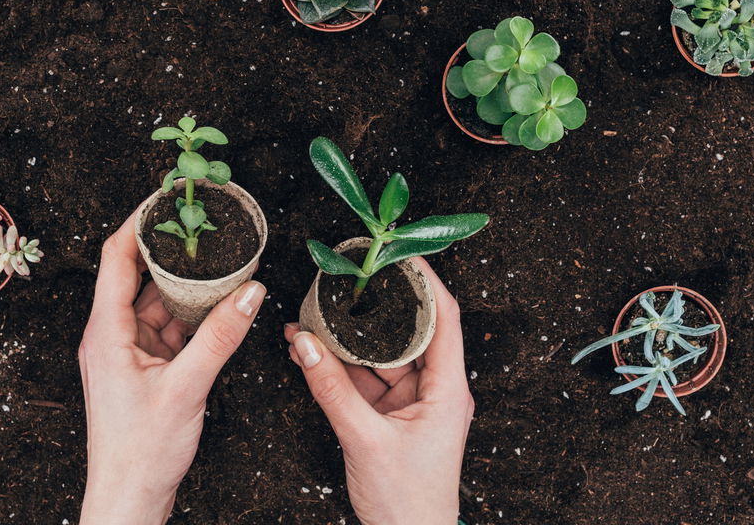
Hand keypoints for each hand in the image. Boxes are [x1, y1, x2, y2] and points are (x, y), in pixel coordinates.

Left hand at [78, 213, 265, 524]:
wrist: (129, 499)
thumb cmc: (142, 452)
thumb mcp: (188, 388)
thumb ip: (221, 336)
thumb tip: (252, 291)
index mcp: (105, 332)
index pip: (116, 258)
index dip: (137, 222)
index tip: (164, 196)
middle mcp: (109, 336)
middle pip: (137, 275)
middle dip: (170, 249)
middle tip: (202, 221)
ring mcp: (124, 353)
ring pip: (156, 303)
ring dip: (185, 284)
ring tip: (219, 258)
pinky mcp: (140, 369)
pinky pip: (166, 329)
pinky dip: (190, 316)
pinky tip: (218, 305)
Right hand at [285, 258, 472, 524]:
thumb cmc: (407, 504)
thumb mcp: (364, 440)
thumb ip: (331, 389)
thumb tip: (304, 343)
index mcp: (449, 390)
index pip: (444, 318)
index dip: (425, 281)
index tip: (399, 253)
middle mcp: (437, 390)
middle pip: (410, 331)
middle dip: (376, 304)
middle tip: (349, 276)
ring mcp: (414, 402)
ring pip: (383, 354)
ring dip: (351, 337)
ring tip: (316, 313)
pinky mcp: (392, 416)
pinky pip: (366, 379)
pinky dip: (341, 366)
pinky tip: (313, 350)